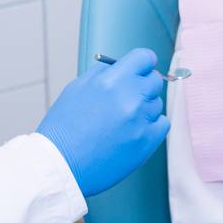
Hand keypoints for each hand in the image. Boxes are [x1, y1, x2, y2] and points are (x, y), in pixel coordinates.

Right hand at [37, 48, 168, 197]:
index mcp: (110, 81)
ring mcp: (140, 121)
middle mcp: (129, 98)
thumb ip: (101, 73)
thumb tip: (119, 65)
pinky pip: (163, 123)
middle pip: (154, 80)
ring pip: (157, 102)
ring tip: (122, 120)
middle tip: (127, 97)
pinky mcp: (147, 142)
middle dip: (142, 85)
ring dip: (144, 107)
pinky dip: (152, 125)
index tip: (140, 69)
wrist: (60, 165)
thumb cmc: (63, 128)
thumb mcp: (76, 89)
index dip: (142, 62)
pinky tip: (134, 130)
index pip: (144, 58)